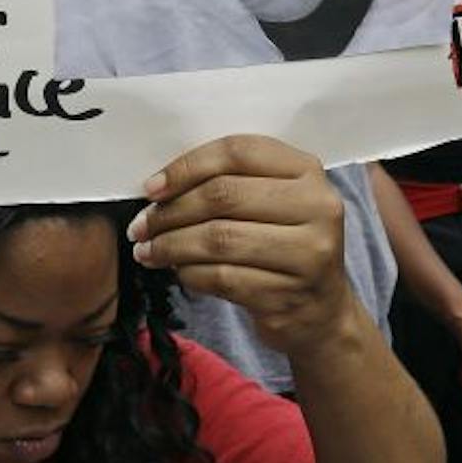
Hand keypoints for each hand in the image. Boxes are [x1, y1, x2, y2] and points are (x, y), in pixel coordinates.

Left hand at [130, 135, 356, 355]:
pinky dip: (189, 274)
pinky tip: (177, 271)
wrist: (320, 310)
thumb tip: (159, 186)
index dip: (187, 167)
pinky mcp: (289, 293)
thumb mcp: (273, 201)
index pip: (238, 152)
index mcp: (308, 171)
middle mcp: (317, 207)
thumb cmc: (282, 245)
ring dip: (171, 246)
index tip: (151, 188)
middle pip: (224, 195)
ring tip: (147, 251)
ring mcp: (308, 254)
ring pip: (218, 239)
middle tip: (140, 226)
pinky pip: (222, 277)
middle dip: (171, 211)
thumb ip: (231, 181)